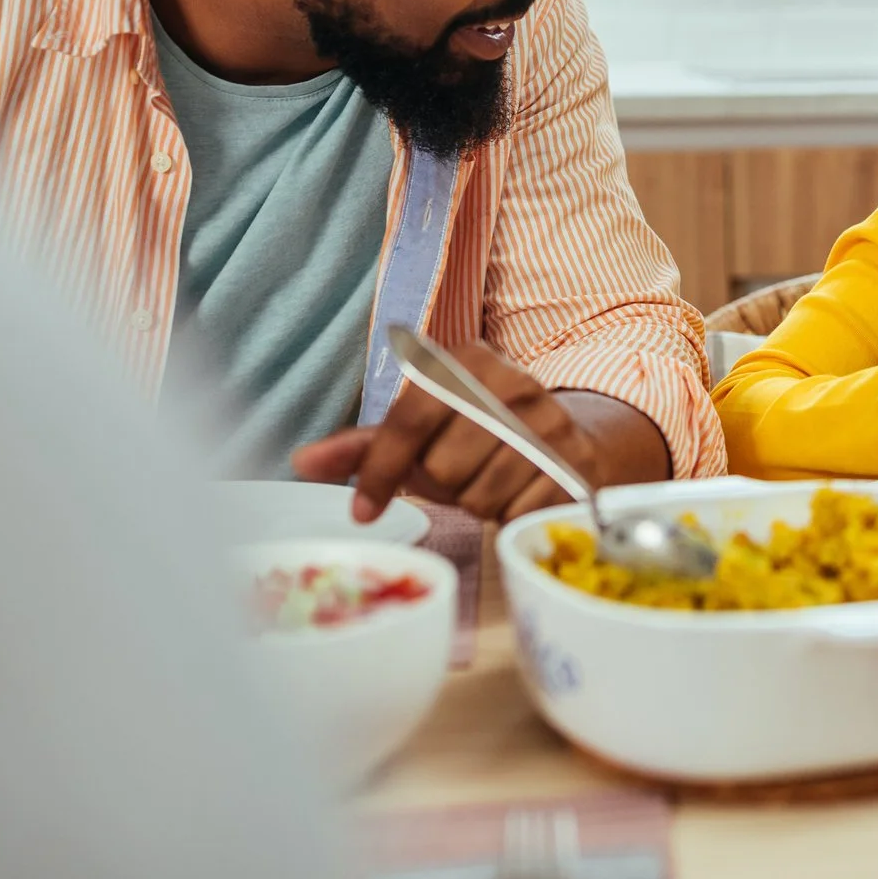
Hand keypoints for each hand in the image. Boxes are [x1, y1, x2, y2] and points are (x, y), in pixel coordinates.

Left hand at [293, 342, 609, 524]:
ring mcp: (550, 423)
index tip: (362, 509)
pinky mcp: (575, 464)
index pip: (409, 419)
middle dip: (442, 484)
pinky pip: (517, 513)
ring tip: (487, 483)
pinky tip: (517, 495)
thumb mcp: (423, 434)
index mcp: (468, 363)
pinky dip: (509, 516)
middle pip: (443, 466)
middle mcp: (513, 384)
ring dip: (475, 503)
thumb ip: (366, 447)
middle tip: (457, 474)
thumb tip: (302, 461)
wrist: (566, 439)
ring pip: (480, 494)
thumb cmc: (477, 439)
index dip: (380, 470)